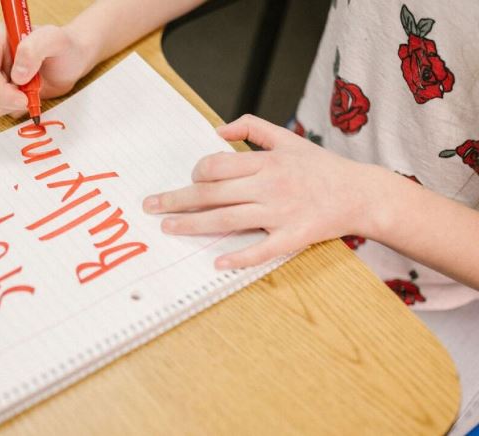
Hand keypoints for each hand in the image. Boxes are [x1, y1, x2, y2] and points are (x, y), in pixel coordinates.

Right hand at [0, 23, 94, 117]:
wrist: (71, 61)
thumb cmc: (64, 47)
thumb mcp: (56, 40)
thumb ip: (35, 49)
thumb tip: (17, 75)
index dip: (1, 89)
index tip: (24, 98)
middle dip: (9, 99)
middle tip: (31, 98)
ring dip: (13, 104)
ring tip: (33, 91)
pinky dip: (15, 107)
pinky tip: (29, 96)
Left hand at [142, 114, 387, 269]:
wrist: (362, 194)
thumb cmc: (320, 167)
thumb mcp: (288, 138)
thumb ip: (251, 128)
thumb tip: (215, 129)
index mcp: (267, 163)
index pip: (218, 166)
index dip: (197, 173)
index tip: (190, 180)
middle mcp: (270, 186)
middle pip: (214, 194)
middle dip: (178, 200)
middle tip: (150, 207)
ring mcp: (281, 213)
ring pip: (228, 220)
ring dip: (194, 226)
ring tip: (168, 228)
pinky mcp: (293, 237)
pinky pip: (261, 250)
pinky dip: (238, 257)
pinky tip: (216, 261)